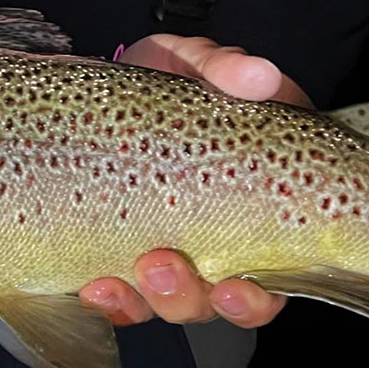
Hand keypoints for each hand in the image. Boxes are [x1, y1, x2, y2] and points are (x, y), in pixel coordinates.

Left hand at [79, 33, 305, 329]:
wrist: (96, 89)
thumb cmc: (161, 82)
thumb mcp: (189, 61)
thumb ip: (222, 68)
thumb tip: (258, 76)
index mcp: (250, 202)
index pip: (276, 271)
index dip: (260, 297)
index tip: (237, 288)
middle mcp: (215, 239)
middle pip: (219, 301)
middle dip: (193, 298)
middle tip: (163, 266)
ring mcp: (166, 254)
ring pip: (170, 305)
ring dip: (151, 300)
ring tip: (129, 273)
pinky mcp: (116, 260)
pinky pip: (119, 301)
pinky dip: (108, 302)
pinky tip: (92, 286)